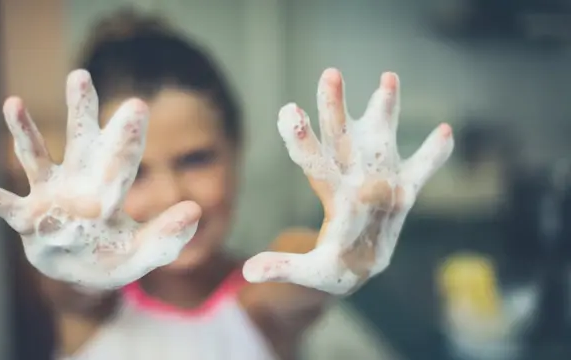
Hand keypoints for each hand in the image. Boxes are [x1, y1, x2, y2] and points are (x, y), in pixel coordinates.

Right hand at [0, 70, 200, 289]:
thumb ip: (168, 236)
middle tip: (80, 77)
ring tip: (14, 102)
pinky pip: (1, 203)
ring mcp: (50, 197)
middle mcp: (80, 183)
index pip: (123, 160)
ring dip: (24, 133)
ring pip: (37, 158)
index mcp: (111, 190)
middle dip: (81, 111)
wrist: (83, 273)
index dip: (128, 136)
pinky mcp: (27, 217)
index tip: (137, 106)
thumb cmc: (114, 258)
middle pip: (81, 142)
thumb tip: (196, 209)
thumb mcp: (145, 253)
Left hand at [243, 69, 453, 294]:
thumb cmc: (331, 269)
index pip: (313, 162)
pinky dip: (434, 155)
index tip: (288, 111)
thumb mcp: (308, 271)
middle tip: (330, 74)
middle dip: (336, 108)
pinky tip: (445, 131)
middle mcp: (353, 178)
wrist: (359, 268)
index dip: (301, 139)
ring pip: (382, 139)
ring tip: (388, 76)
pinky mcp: (404, 193)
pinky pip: (421, 171)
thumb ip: (283, 266)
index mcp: (332, 194)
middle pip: (342, 138)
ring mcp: (380, 181)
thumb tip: (247, 271)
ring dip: (386, 110)